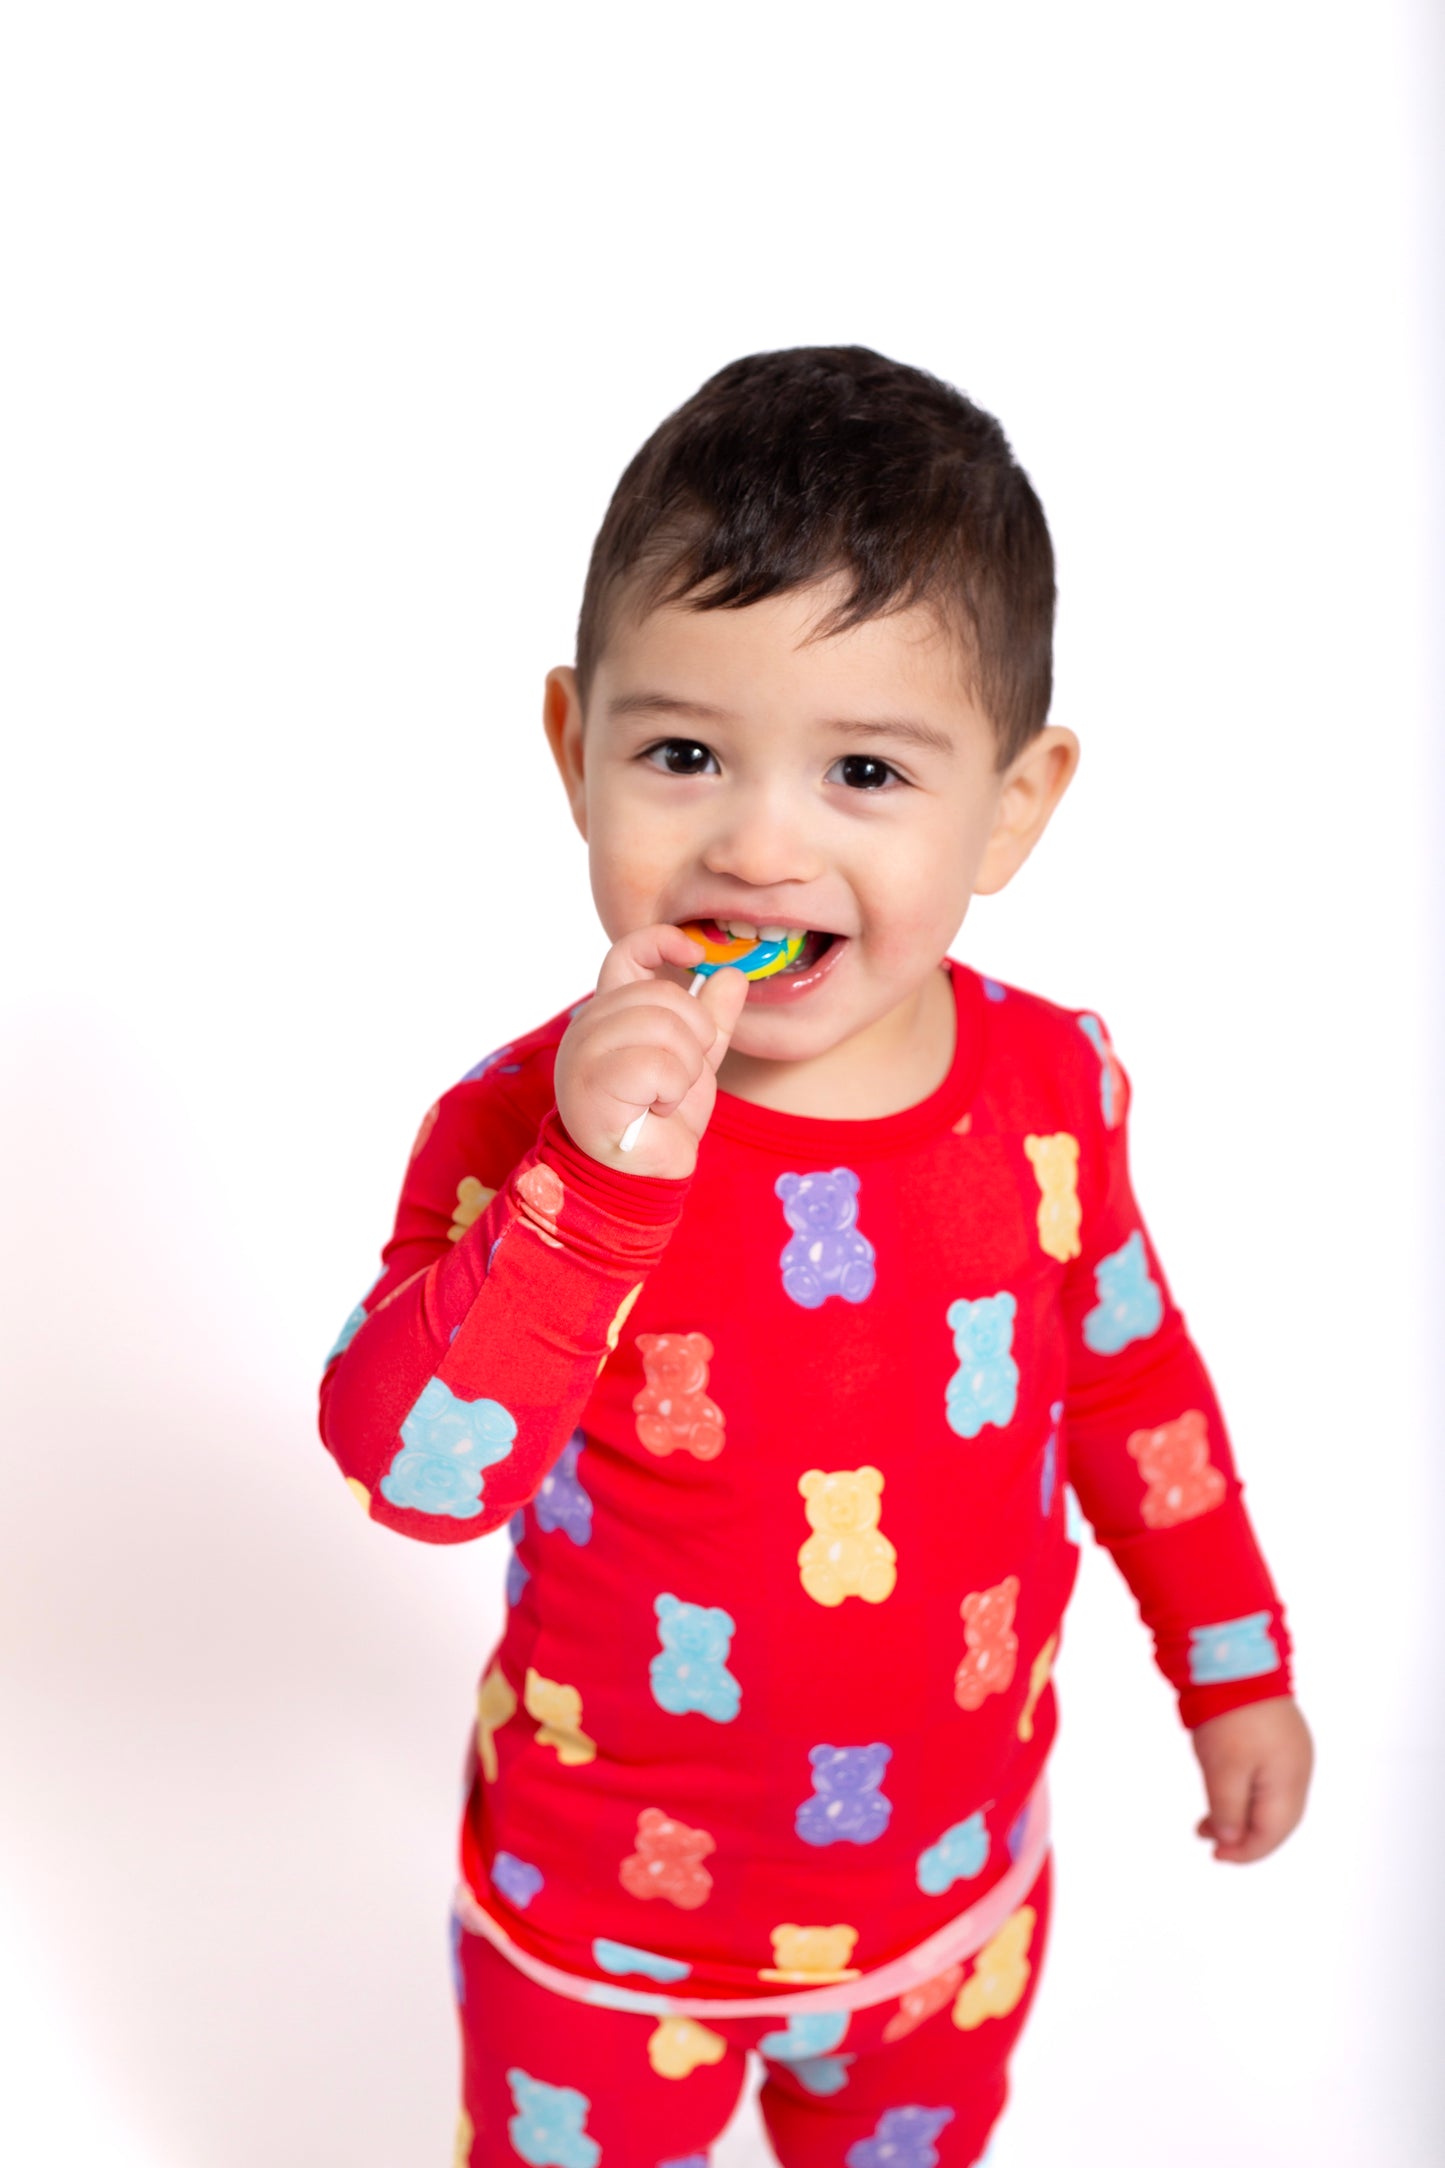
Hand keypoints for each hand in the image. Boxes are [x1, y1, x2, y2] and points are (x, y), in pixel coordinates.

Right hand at [553, 923, 751, 1180]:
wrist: (640, 1173)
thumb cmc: (657, 1117)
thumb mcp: (694, 1059)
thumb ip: (711, 1018)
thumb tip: (733, 973)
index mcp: (610, 1012)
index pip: (627, 951)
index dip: (663, 942)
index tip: (696, 956)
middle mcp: (589, 1024)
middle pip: (664, 995)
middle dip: (693, 1037)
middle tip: (680, 1075)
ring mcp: (584, 1051)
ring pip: (665, 1028)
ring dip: (684, 1070)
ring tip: (665, 1096)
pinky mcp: (591, 1082)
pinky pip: (657, 1066)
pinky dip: (671, 1092)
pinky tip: (655, 1110)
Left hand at [1191, 1694, 1313, 1863]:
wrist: (1236, 1659)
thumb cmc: (1231, 1716)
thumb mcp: (1223, 1771)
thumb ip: (1227, 1811)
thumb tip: (1230, 1840)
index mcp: (1290, 1782)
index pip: (1272, 1833)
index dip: (1244, 1852)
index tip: (1216, 1856)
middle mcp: (1298, 1769)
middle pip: (1276, 1820)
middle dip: (1245, 1837)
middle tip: (1211, 1844)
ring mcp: (1291, 1751)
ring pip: (1270, 1799)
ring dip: (1241, 1814)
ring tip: (1208, 1823)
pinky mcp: (1278, 1736)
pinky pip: (1267, 1777)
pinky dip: (1245, 1792)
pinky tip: (1225, 1791)